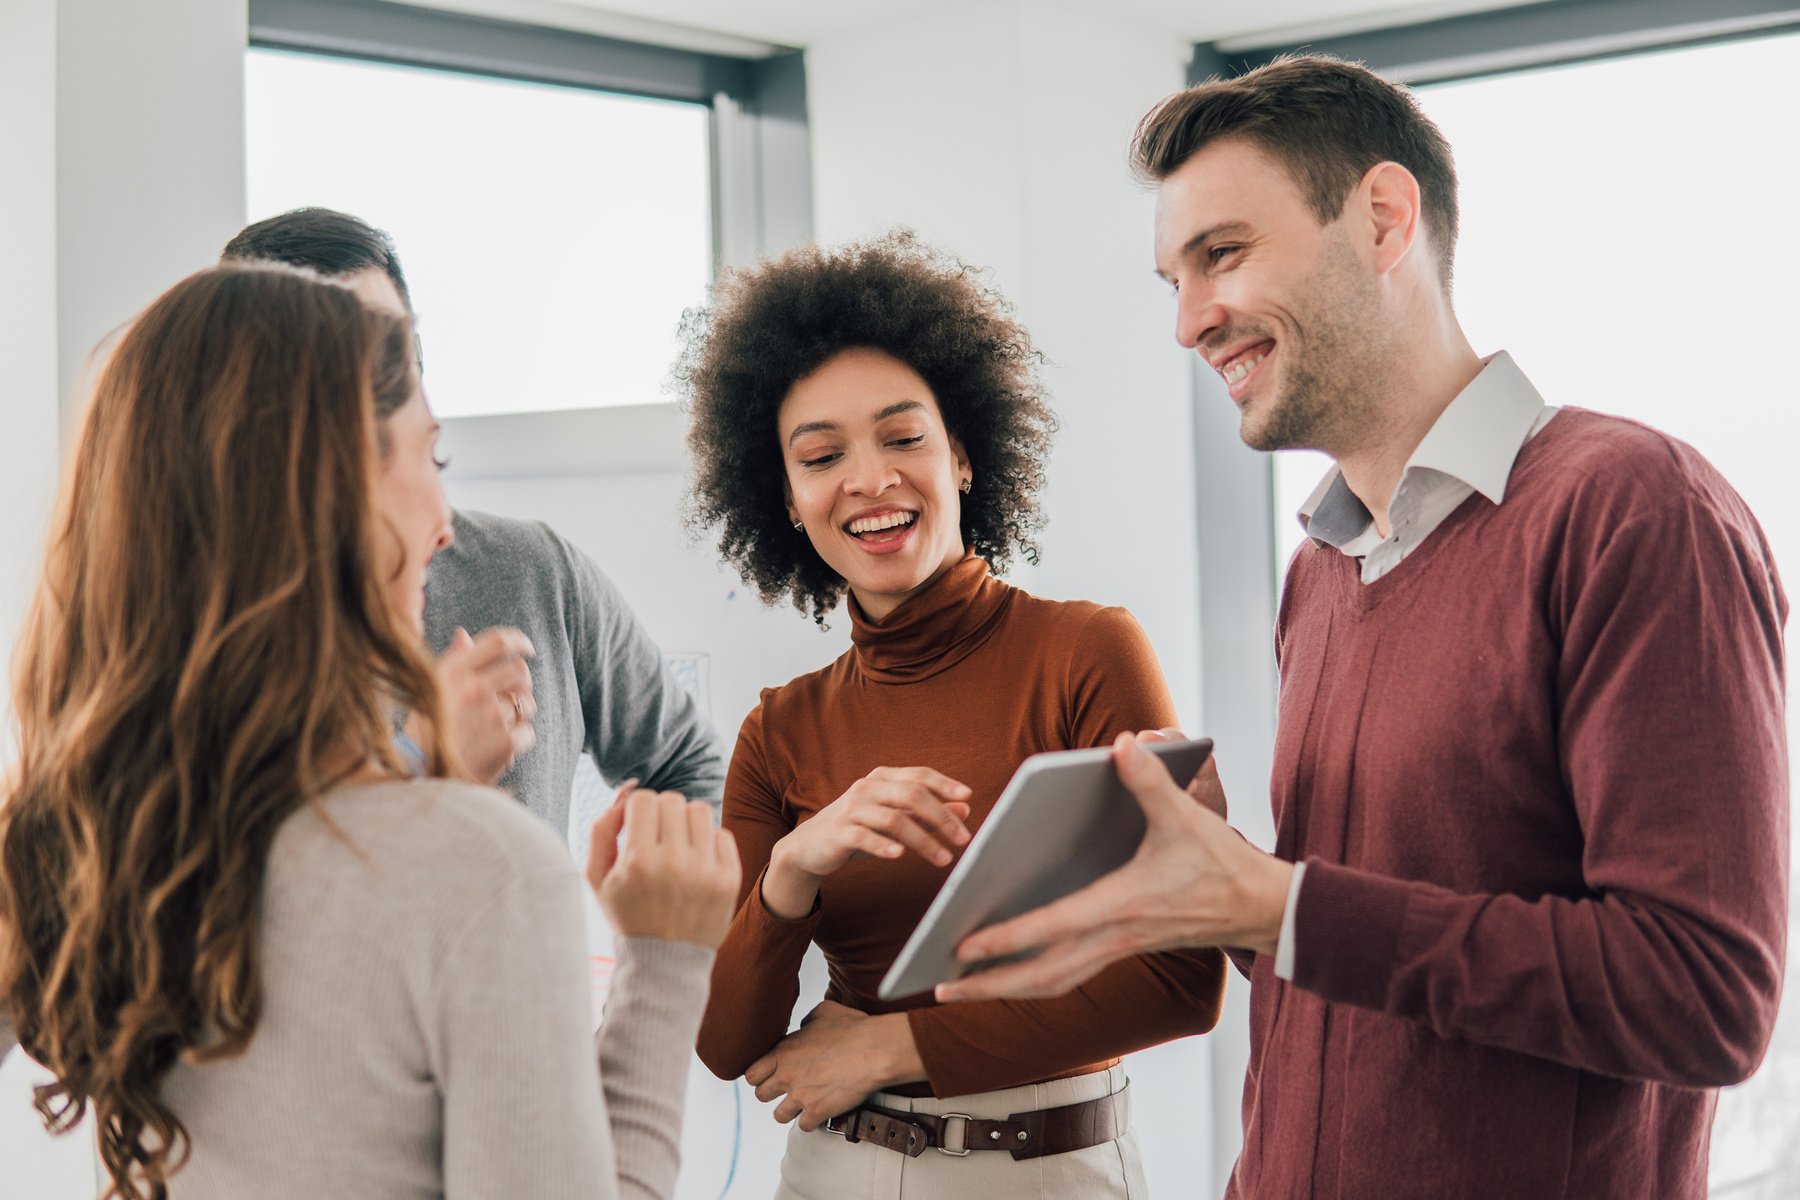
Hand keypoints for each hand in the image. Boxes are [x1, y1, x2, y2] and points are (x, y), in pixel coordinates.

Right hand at [437, 627, 536, 783]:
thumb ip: (451, 662)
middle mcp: (473, 689)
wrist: (420, 780)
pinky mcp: (505, 741)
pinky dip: (518, 742)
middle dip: (521, 684)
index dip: (519, 642)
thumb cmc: (423, 736)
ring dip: (519, 715)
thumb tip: (463, 634)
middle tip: (511, 699)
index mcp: (452, 673)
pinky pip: (527, 732)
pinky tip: (497, 750)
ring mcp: (492, 715)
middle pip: (521, 671)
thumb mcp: (428, 694)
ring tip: (496, 730)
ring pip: (527, 703)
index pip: (497, 642)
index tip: (527, 649)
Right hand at [587, 782, 741, 948]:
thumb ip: (603, 828)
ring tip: (678, 846)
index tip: (637, 829)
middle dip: (661, 814)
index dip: (638, 810)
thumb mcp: (597, 878)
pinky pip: (722, 833)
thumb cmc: (628, 914)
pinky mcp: (729, 878)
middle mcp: (674, 863)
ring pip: (700, 810)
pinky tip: (696, 863)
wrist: (666, 962)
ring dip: (686, 822)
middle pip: (672, 800)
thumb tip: (627, 789)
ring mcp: (705, 871)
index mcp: (638, 861)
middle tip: (657, 839)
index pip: (644, 798)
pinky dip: (708, 843)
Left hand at [744, 1001, 924, 1130]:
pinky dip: (812, 1122)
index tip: (770, 1075)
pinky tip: (820, 1112)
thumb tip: (804, 1026)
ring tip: (802, 1104)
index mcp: (784, 1051)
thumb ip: (806, 1021)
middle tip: (786, 1089)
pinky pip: (804, 1127)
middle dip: (772, 1093)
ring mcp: (801, 1096)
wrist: (874, 1050)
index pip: (752, 1073)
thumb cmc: (853, 1029)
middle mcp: (787, 1075)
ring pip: (778, 1115)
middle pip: (761, 1095)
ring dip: (790, 1110)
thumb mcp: (824, 1011)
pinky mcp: (818, 1111)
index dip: (760, 1075)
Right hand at [762, 767, 972, 919]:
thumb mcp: (894, 819)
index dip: (944, 785)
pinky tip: (900, 856)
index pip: (919, 775)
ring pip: (894, 819)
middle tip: (963, 838)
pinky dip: (884, 846)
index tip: (968, 796)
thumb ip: (926, 813)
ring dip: (923, 840)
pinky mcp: (839, 832)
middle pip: (911, 794)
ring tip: (944, 858)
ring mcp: (851, 809)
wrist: (809, 847)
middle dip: (941, 816)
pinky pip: (864, 837)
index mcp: (882, 779)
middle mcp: (867, 788)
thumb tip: (965, 809)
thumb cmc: (858, 830)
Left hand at [934, 733, 1289, 1002]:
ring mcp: (1116, 949)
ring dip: (1003, 989)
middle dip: (987, 986)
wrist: (1259, 908)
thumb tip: (1123, 742)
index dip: (1005, 938)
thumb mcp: (1186, 817)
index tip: (961, 944)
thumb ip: (1150, 780)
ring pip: (1050, 982)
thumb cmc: (1220, 862)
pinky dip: (1030, 979)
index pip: (1051, 928)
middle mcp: (1112, 936)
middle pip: (1040, 975)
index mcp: (1120, 907)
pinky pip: (1065, 975)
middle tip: (937, 987)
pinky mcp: (1120, 950)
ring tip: (957, 990)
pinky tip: (1004, 973)